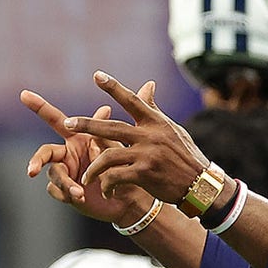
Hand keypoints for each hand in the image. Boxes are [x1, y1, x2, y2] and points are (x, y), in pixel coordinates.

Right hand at [22, 88, 153, 223]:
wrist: (131, 194)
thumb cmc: (126, 164)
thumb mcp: (125, 141)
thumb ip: (130, 116)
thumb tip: (150, 84)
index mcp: (78, 138)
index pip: (57, 120)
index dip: (40, 107)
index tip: (24, 94)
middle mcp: (67, 154)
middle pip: (45, 152)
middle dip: (36, 159)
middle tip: (31, 170)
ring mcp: (65, 173)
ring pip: (54, 175)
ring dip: (65, 182)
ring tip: (78, 191)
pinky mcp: (66, 192)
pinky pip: (58, 191)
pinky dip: (68, 194)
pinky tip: (80, 198)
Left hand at [65, 71, 208, 204]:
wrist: (201, 185)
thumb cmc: (186, 156)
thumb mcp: (173, 130)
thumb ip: (154, 110)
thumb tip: (148, 85)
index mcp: (156, 123)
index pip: (132, 101)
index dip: (113, 87)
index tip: (96, 75)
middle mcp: (150, 136)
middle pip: (111, 127)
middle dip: (86, 125)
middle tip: (66, 123)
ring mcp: (147, 155)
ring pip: (108, 155)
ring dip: (93, 168)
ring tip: (86, 176)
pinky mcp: (144, 174)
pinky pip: (116, 177)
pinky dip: (107, 185)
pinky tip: (105, 191)